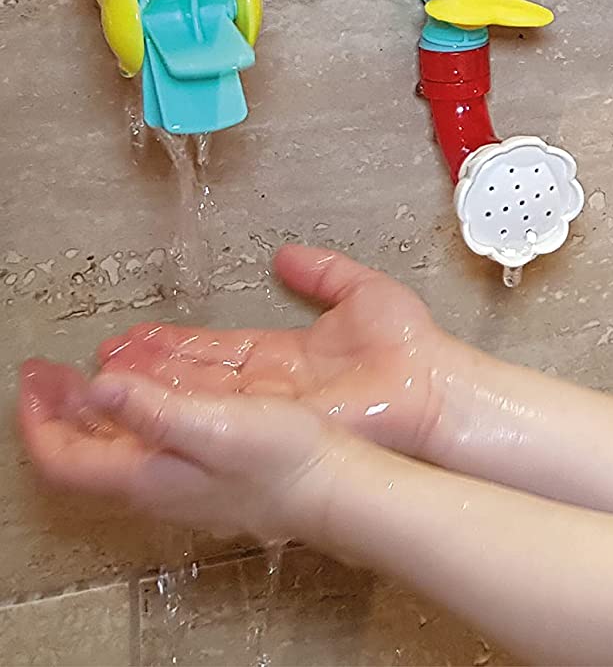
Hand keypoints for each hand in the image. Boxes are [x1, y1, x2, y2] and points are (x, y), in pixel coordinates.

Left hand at [18, 363, 345, 543]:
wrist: (330, 487)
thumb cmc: (282, 460)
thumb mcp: (214, 424)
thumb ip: (153, 408)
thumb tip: (98, 388)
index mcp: (145, 475)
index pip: (64, 455)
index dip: (38, 417)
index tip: (33, 377)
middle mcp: (153, 484)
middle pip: (84, 452)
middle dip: (58, 410)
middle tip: (48, 373)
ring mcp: (179, 481)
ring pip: (115, 446)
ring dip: (95, 408)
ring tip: (90, 372)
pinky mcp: (205, 471)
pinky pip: (148, 441)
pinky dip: (134, 411)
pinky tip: (150, 391)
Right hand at [94, 245, 458, 458]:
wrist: (432, 384)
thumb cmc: (410, 348)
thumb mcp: (359, 291)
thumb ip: (322, 271)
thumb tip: (288, 254)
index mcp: (285, 356)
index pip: (217, 350)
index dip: (175, 345)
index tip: (137, 338)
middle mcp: (271, 386)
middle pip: (196, 377)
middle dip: (147, 369)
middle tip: (103, 360)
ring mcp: (271, 410)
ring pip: (198, 398)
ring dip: (151, 388)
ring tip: (105, 378)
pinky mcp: (275, 425)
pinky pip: (220, 418)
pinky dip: (179, 411)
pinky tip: (143, 403)